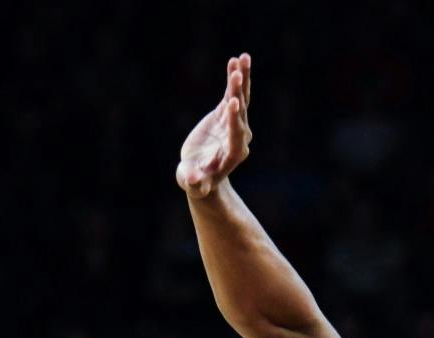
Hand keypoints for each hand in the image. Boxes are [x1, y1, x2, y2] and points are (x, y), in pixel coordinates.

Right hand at [177, 54, 252, 198]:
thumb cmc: (196, 182)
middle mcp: (240, 138)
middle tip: (237, 75)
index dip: (234, 119)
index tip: (233, 103)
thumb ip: (193, 182)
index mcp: (233, 154)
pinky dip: (235, 78)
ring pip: (241, 99)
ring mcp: (236, 124)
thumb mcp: (192, 184)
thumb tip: (191, 179)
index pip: (236, 135)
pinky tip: (235, 61)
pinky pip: (233, 94)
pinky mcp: (229, 114)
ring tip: (242, 58)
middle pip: (241, 113)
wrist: (202, 174)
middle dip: (238, 94)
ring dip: (242, 80)